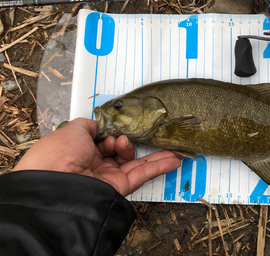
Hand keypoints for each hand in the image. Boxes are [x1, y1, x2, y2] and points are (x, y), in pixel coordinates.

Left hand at [13, 118, 180, 196]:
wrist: (54, 185)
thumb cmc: (57, 155)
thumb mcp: (72, 129)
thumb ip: (89, 124)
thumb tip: (98, 124)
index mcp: (80, 152)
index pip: (105, 141)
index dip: (113, 133)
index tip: (115, 130)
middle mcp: (94, 166)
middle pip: (121, 152)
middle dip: (129, 141)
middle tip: (126, 138)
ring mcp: (108, 178)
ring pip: (136, 163)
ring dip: (152, 154)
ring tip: (168, 146)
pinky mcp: (119, 188)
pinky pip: (141, 175)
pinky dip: (159, 167)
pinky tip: (174, 160)